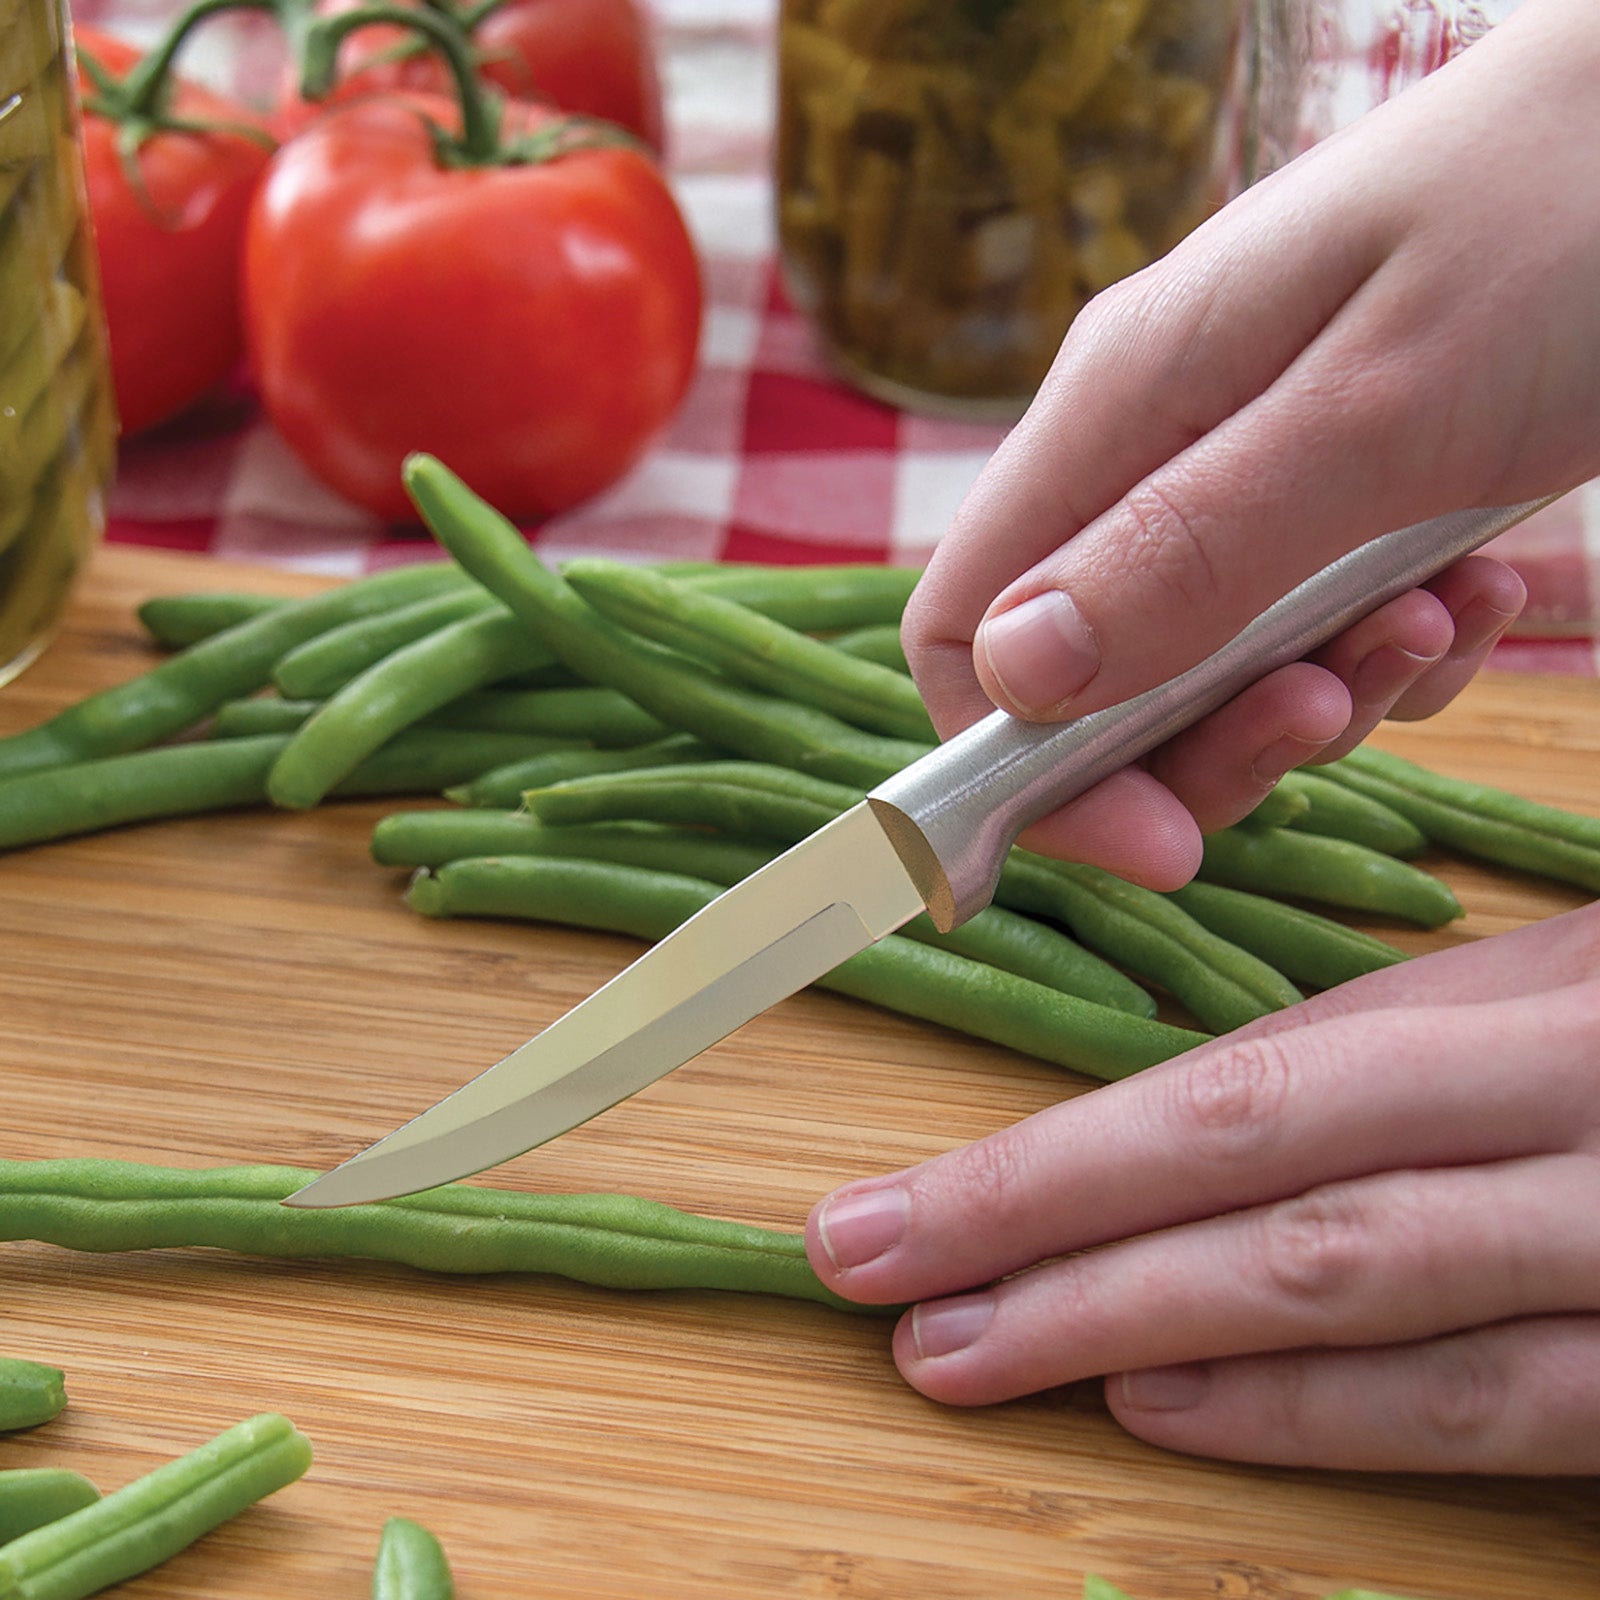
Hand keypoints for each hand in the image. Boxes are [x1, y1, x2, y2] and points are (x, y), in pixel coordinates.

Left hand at [805, 904, 1599, 1474]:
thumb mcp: (1575, 973)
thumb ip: (1425, 1029)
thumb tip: (1220, 1105)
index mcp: (1539, 1002)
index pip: (1245, 1086)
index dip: (1058, 1154)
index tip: (895, 1206)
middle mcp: (1584, 1118)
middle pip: (1267, 1187)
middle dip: (1040, 1242)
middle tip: (865, 1282)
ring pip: (1358, 1304)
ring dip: (1137, 1338)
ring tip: (965, 1355)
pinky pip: (1499, 1409)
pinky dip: (1320, 1420)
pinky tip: (1164, 1412)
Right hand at [905, 0, 1599, 889]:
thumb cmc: (1559, 217)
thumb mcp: (1375, 411)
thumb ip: (1187, 548)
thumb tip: (1015, 677)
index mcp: (1118, 409)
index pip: (967, 628)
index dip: (1025, 763)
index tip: (1156, 837)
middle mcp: (1154, 448)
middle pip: (1091, 677)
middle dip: (1203, 743)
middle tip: (1333, 719)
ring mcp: (1241, 468)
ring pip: (1210, 667)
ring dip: (1325, 690)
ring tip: (1435, 617)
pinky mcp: (1332, 489)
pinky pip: (1314, 631)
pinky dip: (1393, 650)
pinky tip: (1480, 591)